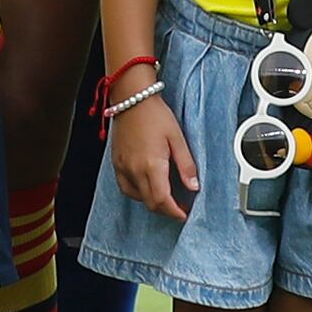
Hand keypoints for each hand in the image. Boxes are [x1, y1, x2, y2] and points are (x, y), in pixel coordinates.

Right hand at [108, 89, 195, 221]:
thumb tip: (194, 186)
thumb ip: (186, 165)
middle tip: (179, 207)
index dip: (175, 212)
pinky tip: (148, 187)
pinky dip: (138, 194)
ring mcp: (123, 168)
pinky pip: (126, 188)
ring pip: (138, 198)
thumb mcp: (177, 138)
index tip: (185, 213)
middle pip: (151, 203)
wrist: (132, 98)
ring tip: (166, 197)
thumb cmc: (154, 114)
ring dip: (153, 202)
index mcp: (152, 164)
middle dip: (166, 210)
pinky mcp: (116, 164)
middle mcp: (134, 169)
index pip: (163, 200)